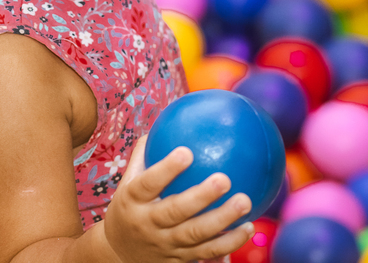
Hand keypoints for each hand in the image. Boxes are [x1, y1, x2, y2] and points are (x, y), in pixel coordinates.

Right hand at [103, 135, 255, 262]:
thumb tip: (167, 119)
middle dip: (201, 196)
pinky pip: (207, 252)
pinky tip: (248, 227)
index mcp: (132, 199)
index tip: (187, 151)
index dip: (166, 169)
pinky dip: (229, 242)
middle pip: (175, 211)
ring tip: (245, 201)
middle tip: (225, 179)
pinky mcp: (179, 260)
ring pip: (195, 235)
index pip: (147, 183)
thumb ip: (145, 154)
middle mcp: (148, 223)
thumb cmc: (130, 206)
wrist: (119, 254)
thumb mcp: (128, 181)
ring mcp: (165, 244)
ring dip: (222, 220)